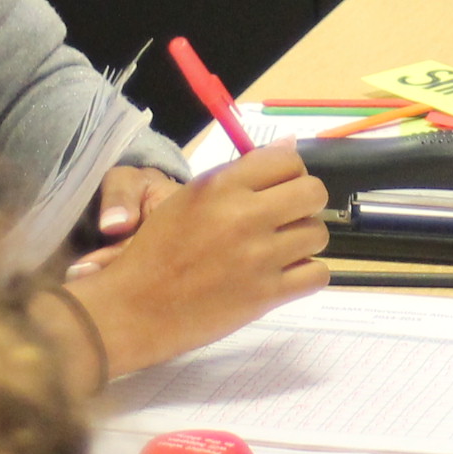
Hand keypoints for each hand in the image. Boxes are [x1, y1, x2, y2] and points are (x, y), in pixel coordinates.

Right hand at [67, 142, 329, 385]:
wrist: (134, 309)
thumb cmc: (157, 250)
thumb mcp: (190, 198)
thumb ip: (241, 174)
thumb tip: (291, 144)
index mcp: (221, 186)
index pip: (288, 160)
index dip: (289, 173)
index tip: (277, 189)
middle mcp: (244, 215)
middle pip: (313, 192)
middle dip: (303, 204)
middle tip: (284, 219)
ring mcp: (258, 256)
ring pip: (318, 234)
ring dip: (303, 241)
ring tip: (279, 250)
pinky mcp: (266, 294)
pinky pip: (317, 274)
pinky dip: (305, 275)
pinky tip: (284, 276)